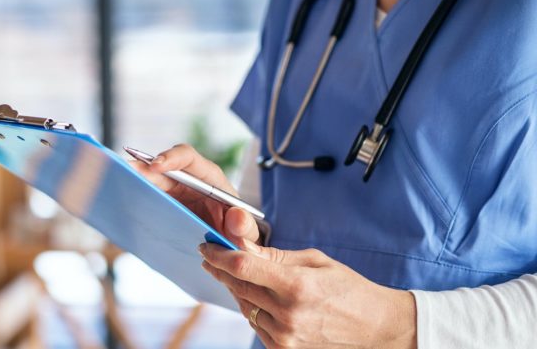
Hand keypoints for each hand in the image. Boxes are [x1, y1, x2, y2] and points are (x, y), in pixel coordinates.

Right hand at [131, 144, 261, 246]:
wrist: (229, 245)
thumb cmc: (239, 234)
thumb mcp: (247, 234)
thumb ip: (246, 228)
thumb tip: (236, 217)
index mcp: (210, 180)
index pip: (189, 159)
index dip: (171, 158)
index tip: (156, 165)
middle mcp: (189, 179)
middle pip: (162, 167)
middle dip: (143, 168)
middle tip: (126, 173)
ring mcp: (174, 191)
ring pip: (150, 180)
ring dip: (133, 180)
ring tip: (115, 183)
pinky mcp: (164, 202)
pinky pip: (146, 194)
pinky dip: (133, 195)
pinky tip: (118, 200)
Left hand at [199, 241, 416, 348]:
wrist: (375, 328)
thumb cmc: (348, 288)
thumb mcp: (315, 262)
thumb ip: (274, 256)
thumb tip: (240, 245)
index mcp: (297, 285)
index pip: (243, 267)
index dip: (218, 255)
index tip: (205, 247)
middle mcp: (287, 313)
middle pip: (238, 287)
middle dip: (221, 270)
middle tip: (212, 258)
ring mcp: (285, 335)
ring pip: (244, 306)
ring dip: (238, 290)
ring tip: (245, 278)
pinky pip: (255, 325)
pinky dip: (253, 310)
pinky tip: (260, 300)